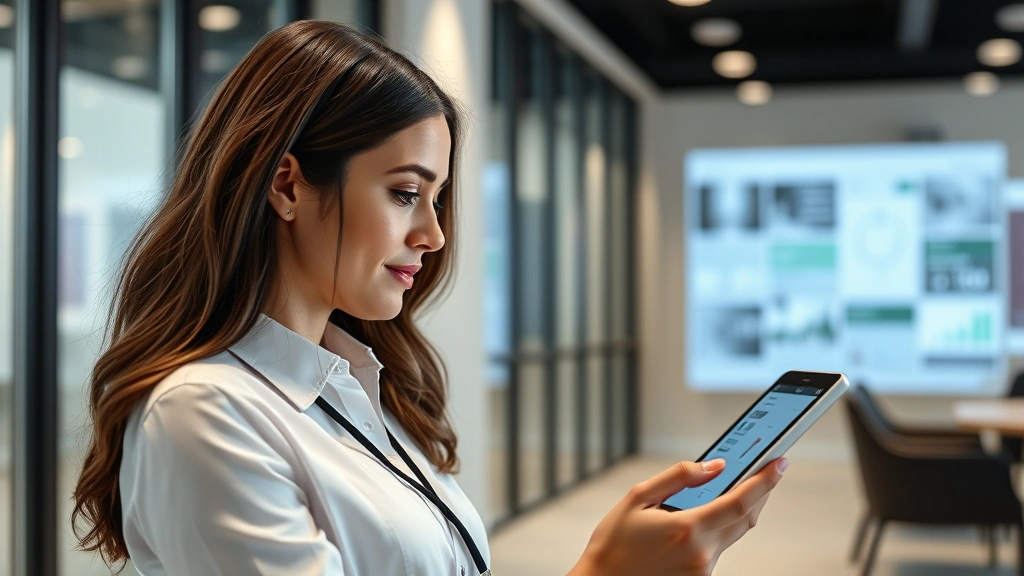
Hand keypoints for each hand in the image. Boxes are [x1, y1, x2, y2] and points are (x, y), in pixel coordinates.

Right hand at [567, 458, 787, 575]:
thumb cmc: (613, 543)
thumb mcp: (638, 498)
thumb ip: (679, 477)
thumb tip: (715, 466)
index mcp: (687, 528)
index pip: (740, 500)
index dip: (765, 480)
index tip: (779, 462)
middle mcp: (701, 553)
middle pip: (746, 517)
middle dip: (761, 492)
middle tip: (767, 469)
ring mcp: (702, 570)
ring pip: (734, 533)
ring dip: (740, 509)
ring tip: (736, 487)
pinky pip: (719, 548)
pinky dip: (721, 528)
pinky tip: (709, 515)